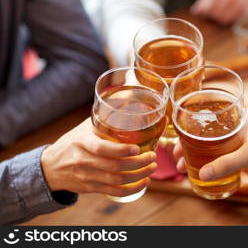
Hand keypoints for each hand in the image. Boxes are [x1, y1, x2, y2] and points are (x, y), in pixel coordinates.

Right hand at [41, 119, 156, 196]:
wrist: (50, 168)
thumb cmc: (72, 143)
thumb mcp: (83, 129)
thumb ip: (103, 119)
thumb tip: (128, 100)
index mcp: (82, 143)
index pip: (102, 149)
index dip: (122, 151)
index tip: (138, 148)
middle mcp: (84, 161)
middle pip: (115, 167)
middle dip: (138, 163)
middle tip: (153, 156)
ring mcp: (88, 177)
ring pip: (117, 181)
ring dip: (139, 176)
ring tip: (152, 168)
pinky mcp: (91, 188)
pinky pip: (114, 192)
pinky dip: (132, 189)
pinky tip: (144, 182)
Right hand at [174, 109, 247, 206]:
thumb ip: (227, 163)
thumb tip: (202, 174)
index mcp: (244, 117)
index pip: (214, 111)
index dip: (195, 119)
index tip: (178, 129)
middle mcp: (240, 128)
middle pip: (209, 132)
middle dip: (191, 141)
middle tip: (176, 153)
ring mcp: (241, 145)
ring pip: (212, 147)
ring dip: (197, 155)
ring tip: (181, 165)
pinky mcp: (243, 161)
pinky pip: (221, 161)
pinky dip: (209, 166)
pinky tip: (198, 172)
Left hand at [191, 0, 247, 24]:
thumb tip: (194, 11)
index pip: (206, 6)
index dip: (202, 11)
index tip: (199, 13)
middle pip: (213, 14)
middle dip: (210, 15)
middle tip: (211, 13)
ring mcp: (237, 4)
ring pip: (221, 19)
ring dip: (218, 19)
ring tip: (220, 13)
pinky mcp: (243, 12)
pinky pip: (230, 21)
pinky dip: (227, 20)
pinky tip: (228, 14)